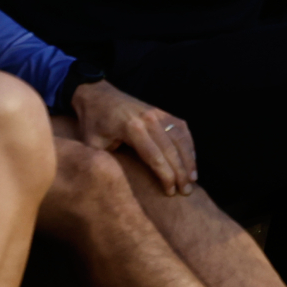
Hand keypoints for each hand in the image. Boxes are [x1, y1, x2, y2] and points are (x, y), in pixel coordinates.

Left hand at [73, 79, 197, 195]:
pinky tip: (192, 158)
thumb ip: (105, 162)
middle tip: (187, 191)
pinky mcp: (161, 111)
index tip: (170, 192)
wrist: (97, 95)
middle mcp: (149, 119)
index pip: (155, 157)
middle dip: (181, 172)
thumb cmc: (92, 123)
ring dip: (190, 158)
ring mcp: (157, 113)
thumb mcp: (92, 145)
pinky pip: (181, 127)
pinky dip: (189, 143)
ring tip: (194, 178)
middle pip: (171, 149)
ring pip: (180, 137)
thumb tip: (114, 185)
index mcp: (132, 128)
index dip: (166, 176)